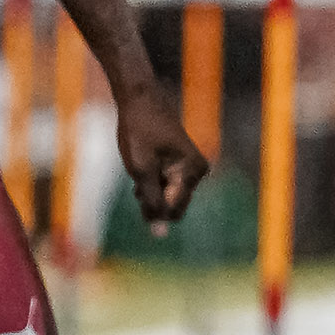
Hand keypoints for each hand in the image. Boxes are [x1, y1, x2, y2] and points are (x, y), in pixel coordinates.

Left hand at [114, 85, 208, 231]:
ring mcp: (191, 168)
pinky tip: (143, 169)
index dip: (152, 208)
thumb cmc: (139, 132)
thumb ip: (151, 202)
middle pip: (173, 205)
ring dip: (150, 190)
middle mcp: (198, 172)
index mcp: (192, 172)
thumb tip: (159, 234)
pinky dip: (153, 183)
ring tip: (139, 170)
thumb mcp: (141, 170)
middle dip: (152, 198)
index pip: (174, 210)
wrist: (140, 99)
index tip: (136, 192)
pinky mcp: (183, 164)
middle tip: (138, 178)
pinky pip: (169, 186)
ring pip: (168, 196)